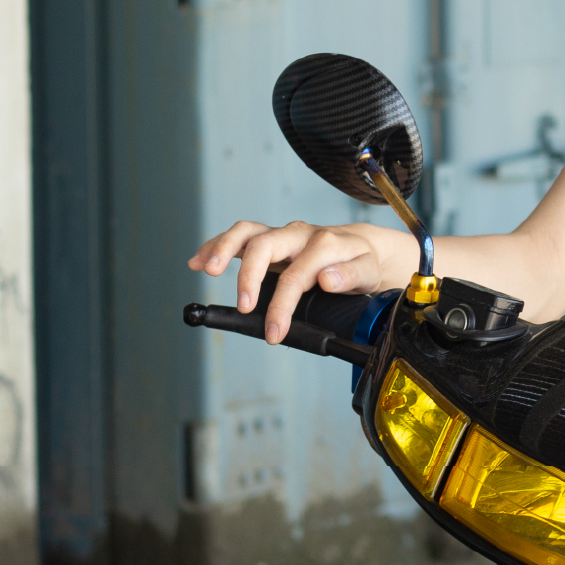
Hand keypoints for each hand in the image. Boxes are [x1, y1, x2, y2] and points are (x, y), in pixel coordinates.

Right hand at [187, 220, 404, 344]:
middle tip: (244, 306)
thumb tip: (327, 278)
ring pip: (247, 232)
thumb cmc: (362, 261)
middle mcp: (299, 235)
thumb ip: (350, 275)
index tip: (274, 332)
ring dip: (223, 248)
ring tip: (207, 269)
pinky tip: (198, 261)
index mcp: (323, 244)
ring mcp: (282, 237)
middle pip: (265, 244)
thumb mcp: (367, 271)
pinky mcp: (269, 241)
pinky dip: (216, 246)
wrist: (362, 246)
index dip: (282, 306)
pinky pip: (239, 238)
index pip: (296, 275)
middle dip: (249, 275)